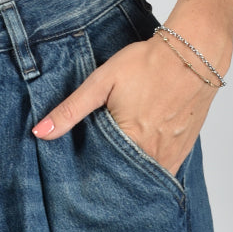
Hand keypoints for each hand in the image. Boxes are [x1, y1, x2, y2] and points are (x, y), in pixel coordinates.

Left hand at [31, 27, 227, 176]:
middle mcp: (154, 156)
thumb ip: (71, 110)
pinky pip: (164, 169)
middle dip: (109, 177)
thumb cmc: (147, 64)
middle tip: (95, 174)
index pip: (102, 174)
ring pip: (145, 175)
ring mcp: (173, 155)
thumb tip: (40, 133)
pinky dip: (150, 166)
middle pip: (124, 178)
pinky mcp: (185, 149)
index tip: (77, 177)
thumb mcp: (101, 82)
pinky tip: (140, 154)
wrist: (192, 53)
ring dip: (130, 172)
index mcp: (130, 142)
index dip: (89, 175)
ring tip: (116, 163)